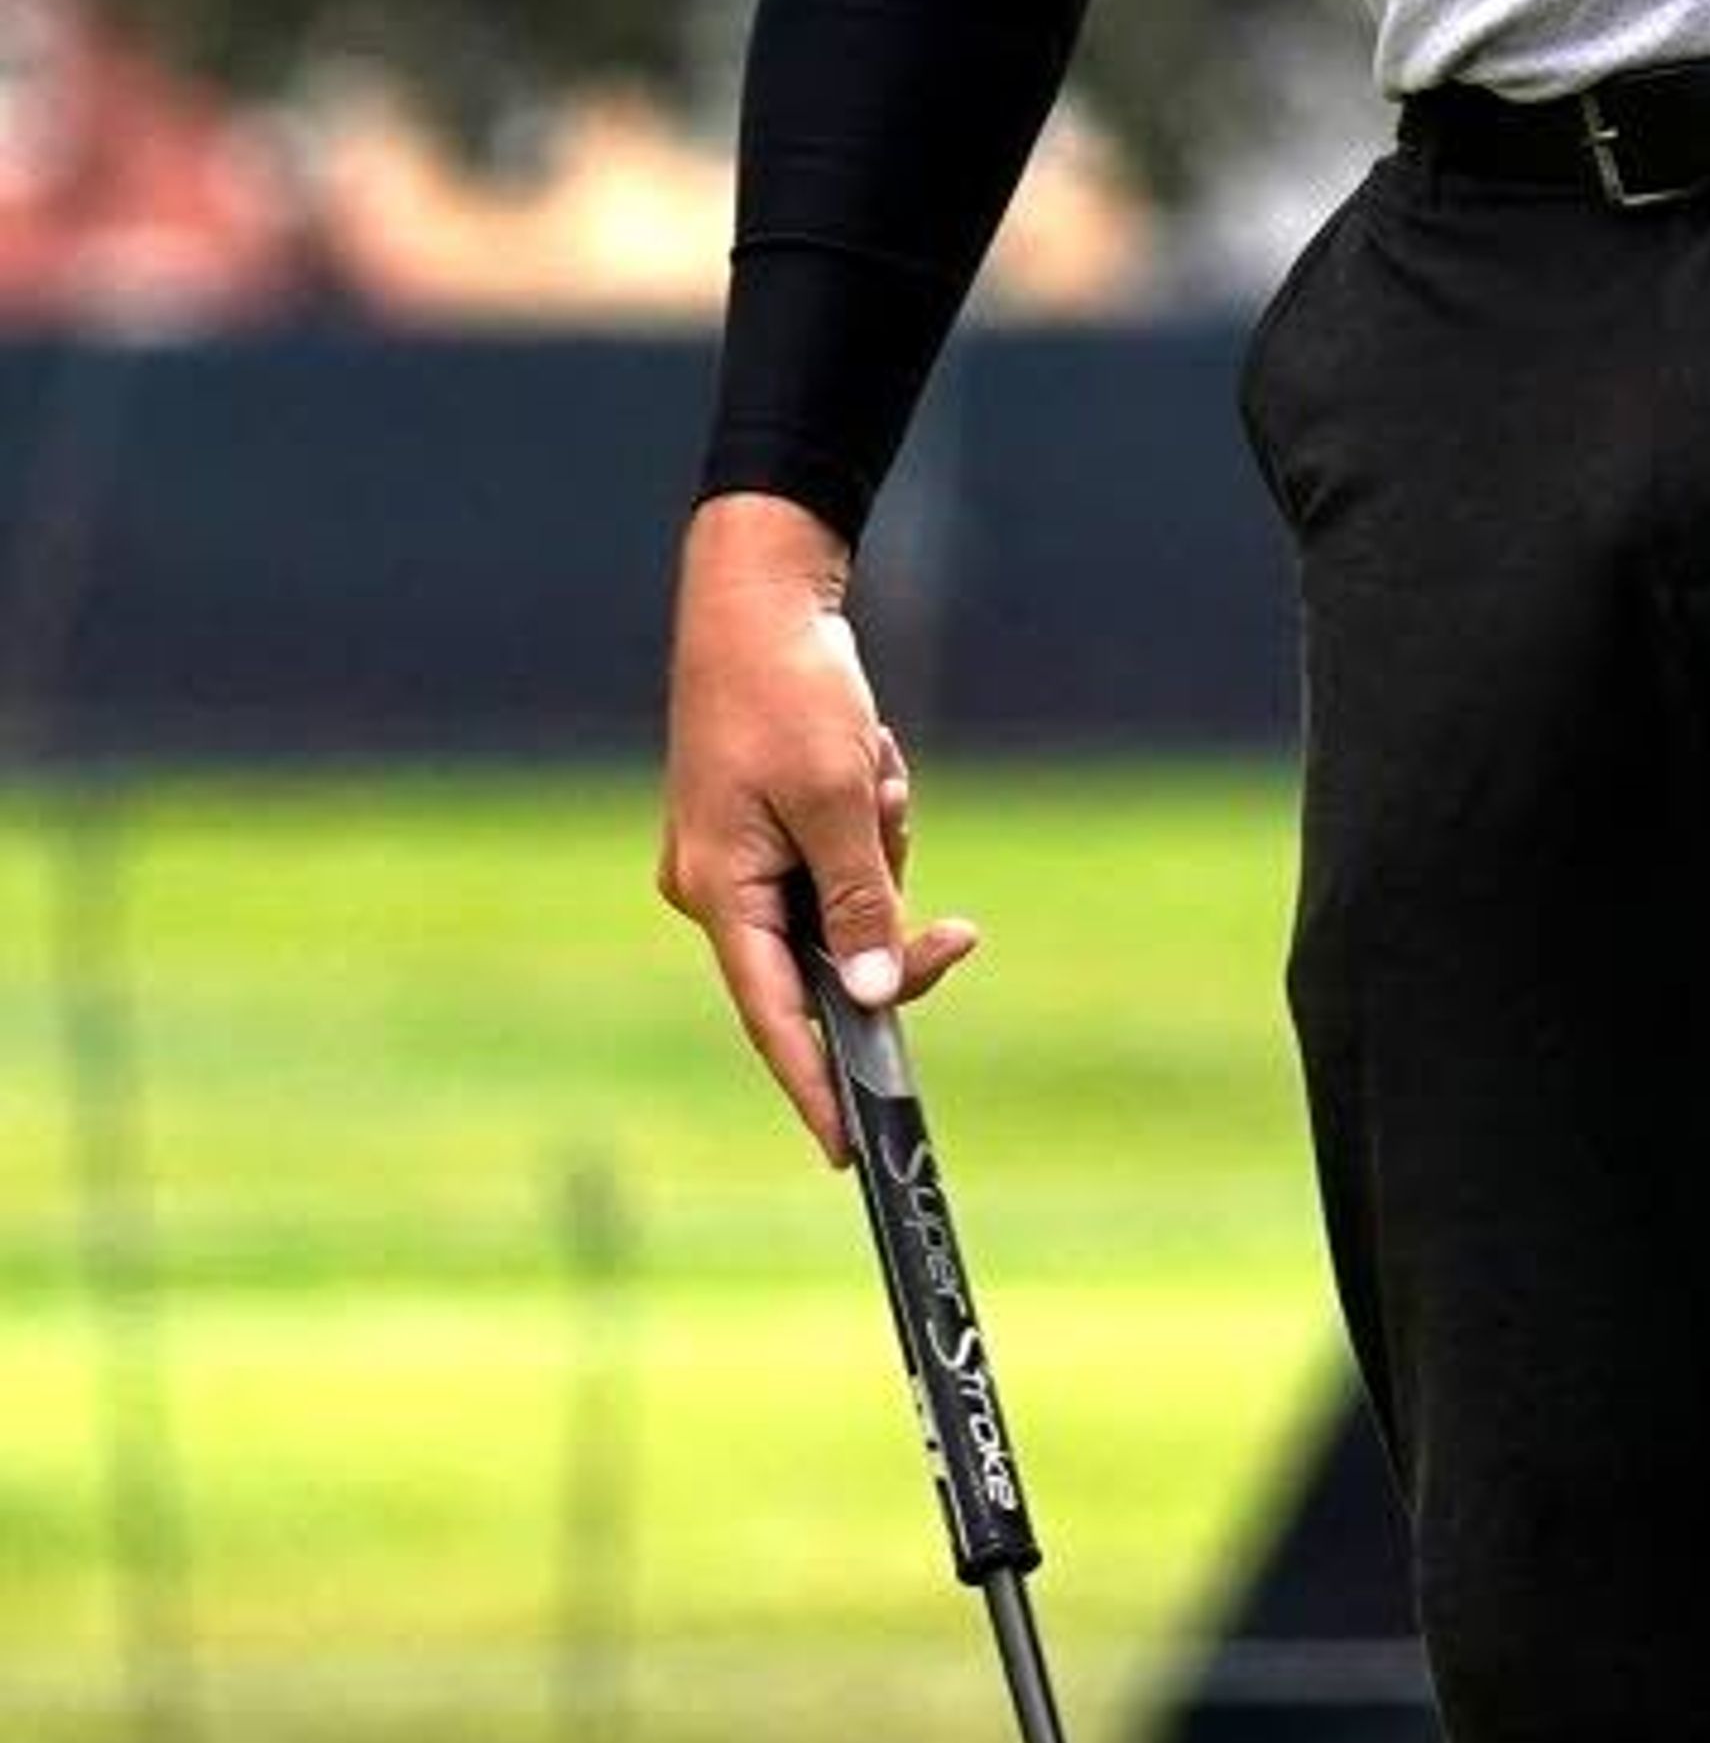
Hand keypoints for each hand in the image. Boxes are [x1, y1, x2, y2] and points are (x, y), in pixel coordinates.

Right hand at [657, 491, 980, 1157]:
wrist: (761, 591)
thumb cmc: (788, 688)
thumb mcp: (840, 800)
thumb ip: (859, 902)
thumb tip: (871, 994)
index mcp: (720, 892)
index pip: (774, 1017)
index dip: (814, 1085)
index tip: (850, 1151)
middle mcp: (721, 887)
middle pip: (828, 960)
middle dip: (888, 923)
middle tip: (955, 932)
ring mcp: (743, 856)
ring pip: (849, 901)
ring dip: (883, 845)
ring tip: (875, 771)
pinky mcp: (770, 824)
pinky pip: (846, 854)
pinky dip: (874, 816)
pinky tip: (869, 755)